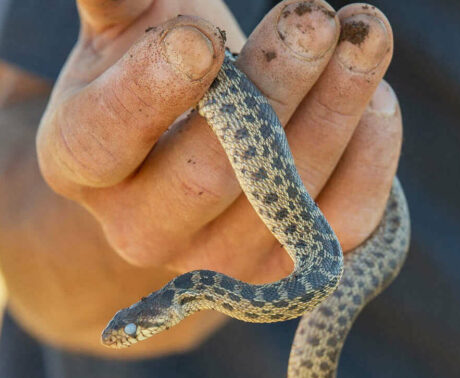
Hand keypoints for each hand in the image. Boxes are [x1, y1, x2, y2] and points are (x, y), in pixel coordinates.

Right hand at [37, 0, 401, 288]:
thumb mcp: (127, 33)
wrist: (191, 158)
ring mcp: (216, 259)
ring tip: (366, 36)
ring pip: (286, 194)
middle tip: (317, 19)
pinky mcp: (286, 269)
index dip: (154, 89)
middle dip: (275, 87)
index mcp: (84, 164)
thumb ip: (118, 1)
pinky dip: (370, 156)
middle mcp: (142, 229)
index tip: (203, 37)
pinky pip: (341, 221)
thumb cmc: (156, 76)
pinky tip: (376, 99)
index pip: (108, 138)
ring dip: (338, 106)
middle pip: (212, 171)